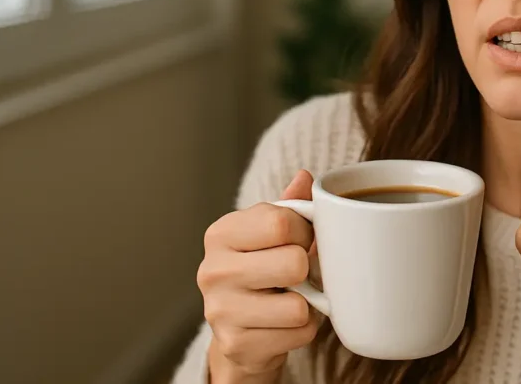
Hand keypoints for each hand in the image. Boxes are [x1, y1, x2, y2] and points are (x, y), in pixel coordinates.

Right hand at [198, 170, 323, 381]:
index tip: (301, 240)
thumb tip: (305, 176)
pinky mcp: (236, 344)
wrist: (241, 332)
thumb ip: (291, 206)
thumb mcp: (272, 234)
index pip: (282, 222)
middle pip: (293, 263)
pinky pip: (299, 334)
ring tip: (290, 299)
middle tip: (296, 274)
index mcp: (221, 233)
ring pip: (298, 305)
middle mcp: (212, 270)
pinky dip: (302, 330)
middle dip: (307, 269)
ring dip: (307, 304)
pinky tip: (283, 324)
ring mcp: (220, 311)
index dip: (305, 232)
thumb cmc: (263, 271)